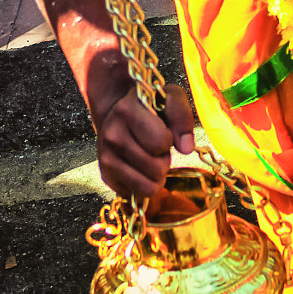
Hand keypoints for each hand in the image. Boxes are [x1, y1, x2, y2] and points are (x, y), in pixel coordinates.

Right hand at [90, 75, 196, 200]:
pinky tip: (140, 168)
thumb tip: (186, 148)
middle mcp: (112, 135)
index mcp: (126, 111)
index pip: (160, 142)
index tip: (162, 131)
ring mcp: (106, 158)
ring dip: (155, 176)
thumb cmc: (149, 108)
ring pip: (148, 187)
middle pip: (156, 168)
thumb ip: (182, 116)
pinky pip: (137, 195)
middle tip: (156, 148)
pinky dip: (144, 185)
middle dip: (163, 159)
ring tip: (149, 158)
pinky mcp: (106, 176)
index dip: (168, 139)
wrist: (117, 115)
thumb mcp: (169, 98)